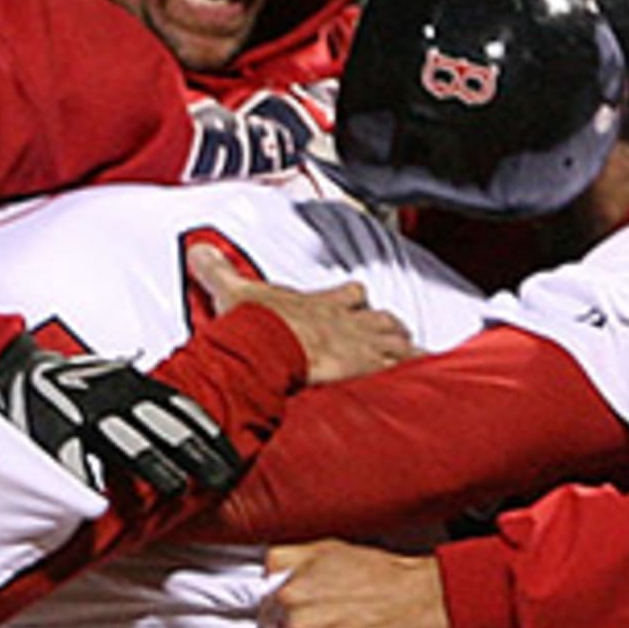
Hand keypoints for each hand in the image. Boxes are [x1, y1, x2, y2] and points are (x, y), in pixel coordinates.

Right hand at [0, 335, 241, 496]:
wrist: (13, 371)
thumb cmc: (71, 387)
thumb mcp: (114, 385)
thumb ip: (144, 404)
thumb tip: (190, 429)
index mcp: (128, 386)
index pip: (179, 408)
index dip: (208, 433)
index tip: (233, 458)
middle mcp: (111, 397)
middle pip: (162, 425)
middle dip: (194, 451)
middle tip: (221, 477)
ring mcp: (81, 413)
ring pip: (124, 439)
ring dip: (154, 462)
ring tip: (177, 484)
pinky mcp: (50, 432)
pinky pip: (72, 458)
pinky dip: (88, 479)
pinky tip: (104, 501)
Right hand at [186, 244, 413, 383]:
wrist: (273, 344)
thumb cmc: (260, 322)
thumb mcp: (234, 292)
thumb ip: (216, 270)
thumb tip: (199, 248)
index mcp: (320, 304)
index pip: (346, 294)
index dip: (353, 296)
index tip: (357, 296)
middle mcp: (347, 322)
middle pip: (379, 318)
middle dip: (387, 325)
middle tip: (393, 332)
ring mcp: (361, 345)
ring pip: (396, 342)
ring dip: (405, 348)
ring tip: (416, 355)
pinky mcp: (367, 368)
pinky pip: (403, 370)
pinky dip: (417, 372)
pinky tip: (430, 379)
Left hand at [259, 539, 448, 627]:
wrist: (416, 601)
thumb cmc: (377, 574)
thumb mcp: (324, 549)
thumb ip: (284, 559)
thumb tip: (266, 571)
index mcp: (290, 593)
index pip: (266, 616)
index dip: (282, 617)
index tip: (297, 617)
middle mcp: (298, 625)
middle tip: (327, 626)